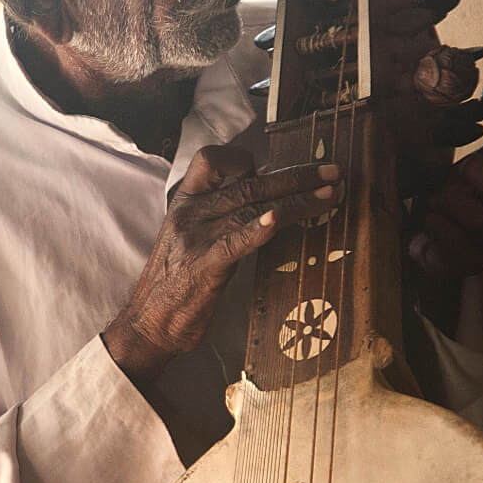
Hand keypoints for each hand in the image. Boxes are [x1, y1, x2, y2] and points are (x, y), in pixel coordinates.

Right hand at [103, 144, 342, 382]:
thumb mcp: (193, 239)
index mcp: (185, 202)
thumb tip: (264, 201)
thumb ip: (222, 217)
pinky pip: (236, 240)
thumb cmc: (177, 284)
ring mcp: (197, 238)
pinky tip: (280, 219)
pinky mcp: (205, 266)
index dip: (243, 158)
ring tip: (331, 195)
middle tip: (332, 172)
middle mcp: (190, 213)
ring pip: (252, 207)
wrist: (149, 325)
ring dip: (297, 200)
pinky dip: (261, 227)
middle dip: (295, 176)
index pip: (211, 159)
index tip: (273, 168)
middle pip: (248, 183)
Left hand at [408, 75, 482, 280]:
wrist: (431, 233)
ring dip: (450, 199)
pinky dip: (433, 222)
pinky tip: (428, 217)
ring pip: (481, 221)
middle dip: (480, 175)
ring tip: (437, 196)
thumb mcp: (474, 153)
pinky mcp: (468, 264)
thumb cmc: (458, 187)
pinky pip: (453, 243)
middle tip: (459, 170)